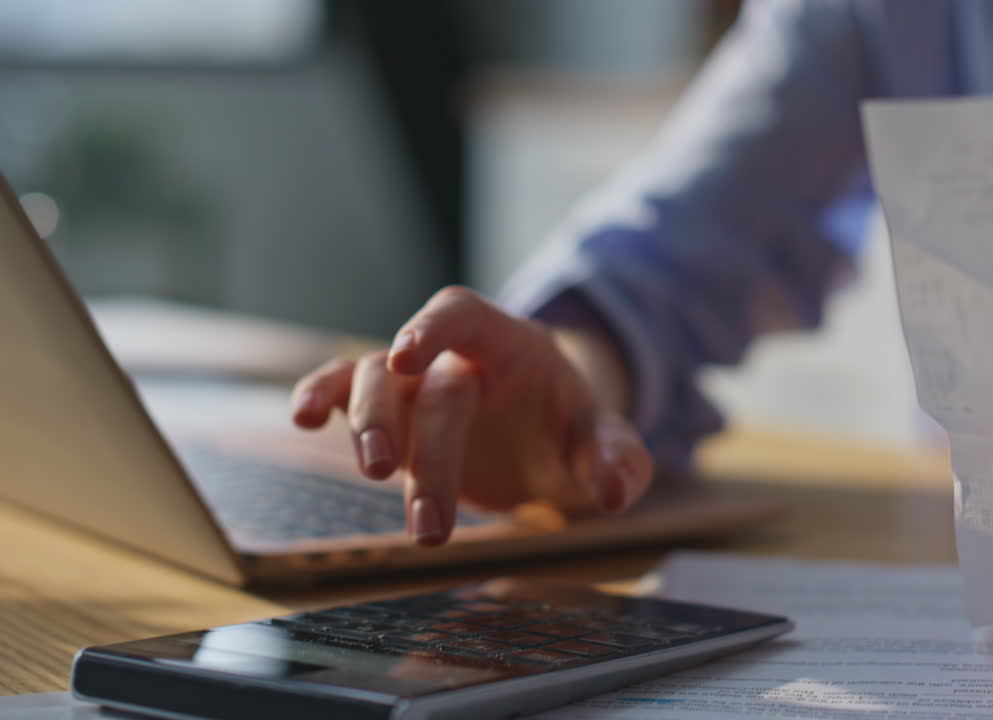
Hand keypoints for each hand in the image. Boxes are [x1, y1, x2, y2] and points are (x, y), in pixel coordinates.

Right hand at [289, 287, 651, 545]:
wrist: (548, 439)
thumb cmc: (572, 432)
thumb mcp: (605, 444)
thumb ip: (618, 459)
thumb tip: (616, 490)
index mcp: (509, 345)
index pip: (463, 316)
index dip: (432, 329)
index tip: (407, 355)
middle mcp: (454, 356)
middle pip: (421, 381)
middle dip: (422, 445)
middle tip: (427, 518)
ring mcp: (416, 382)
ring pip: (371, 382)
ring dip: (367, 428)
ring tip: (378, 477)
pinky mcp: (393, 413)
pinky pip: (344, 391)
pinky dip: (319, 397)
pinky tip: (301, 418)